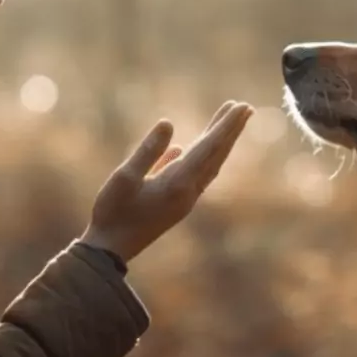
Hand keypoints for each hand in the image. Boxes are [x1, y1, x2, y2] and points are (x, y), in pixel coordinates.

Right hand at [82, 101, 253, 262]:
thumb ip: (148, 150)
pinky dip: (201, 157)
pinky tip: (187, 148)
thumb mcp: (125, 177)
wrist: (110, 250)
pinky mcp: (176, 204)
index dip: (226, 125)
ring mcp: (185, 199)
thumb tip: (168, 124)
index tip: (242, 107)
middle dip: (231, 130)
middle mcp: (189, 191)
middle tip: (246, 107)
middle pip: (216, 155)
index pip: (209, 147)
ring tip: (227, 121)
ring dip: (220, 142)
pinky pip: (195, 174)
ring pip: (209, 164)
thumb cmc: (113, 212)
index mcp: (178, 183)